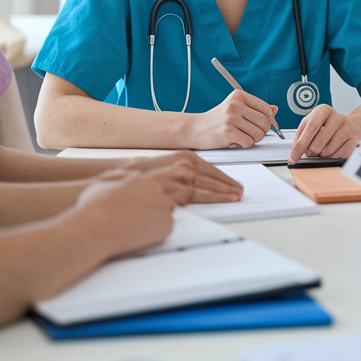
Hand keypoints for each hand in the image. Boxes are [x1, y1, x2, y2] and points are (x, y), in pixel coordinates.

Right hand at [76, 172, 178, 259]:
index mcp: (140, 180)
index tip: (136, 212)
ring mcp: (163, 206)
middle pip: (162, 200)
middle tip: (140, 223)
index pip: (151, 189)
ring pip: (166, 213)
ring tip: (140, 231)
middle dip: (153, 211)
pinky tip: (142, 238)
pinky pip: (167, 229)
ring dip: (157, 222)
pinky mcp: (167, 223)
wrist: (98, 227)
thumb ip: (110, 185)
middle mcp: (155, 189)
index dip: (144, 202)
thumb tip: (113, 187)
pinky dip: (158, 234)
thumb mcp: (98, 188)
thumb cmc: (93, 209)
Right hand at [125, 151, 242, 203]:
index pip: (211, 169)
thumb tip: (194, 180)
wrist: (120, 180)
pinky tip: (222, 203)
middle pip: (213, 178)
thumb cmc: (141, 175)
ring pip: (209, 189)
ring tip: (236, 197)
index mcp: (185, 157)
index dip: (224, 177)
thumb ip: (181, 172)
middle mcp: (186, 167)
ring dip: (224, 194)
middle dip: (228, 186)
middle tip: (240, 191)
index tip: (234, 183)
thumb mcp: (165, 166)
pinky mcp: (177, 195)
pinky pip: (198, 199)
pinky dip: (213, 201)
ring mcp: (182, 181)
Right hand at [189, 90, 276, 149]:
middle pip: (265, 122)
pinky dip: (244, 145)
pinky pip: (249, 143)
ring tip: (241, 136)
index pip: (266, 109)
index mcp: (239, 96)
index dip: (269, 120)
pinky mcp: (227, 131)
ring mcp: (231, 117)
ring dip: (253, 139)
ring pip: (259, 134)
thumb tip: (274, 109)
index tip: (263, 125)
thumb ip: (255, 109)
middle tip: (250, 133)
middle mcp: (235, 104)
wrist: (195, 129)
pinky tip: (234, 140)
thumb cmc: (216, 120)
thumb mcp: (235, 109)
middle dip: (261, 132)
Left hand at [288, 104, 357, 162]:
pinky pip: (339, 155)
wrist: (350, 125)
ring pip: (328, 151)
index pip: (308, 130)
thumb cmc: (327, 126)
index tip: (293, 158)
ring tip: (324, 149)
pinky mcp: (354, 139)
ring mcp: (347, 127)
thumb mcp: (311, 125)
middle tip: (312, 152)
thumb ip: (300, 138)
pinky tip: (333, 150)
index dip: (299, 147)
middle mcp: (336, 117)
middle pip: (317, 144)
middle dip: (311, 152)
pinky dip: (333, 157)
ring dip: (322, 155)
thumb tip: (293, 155)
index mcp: (323, 110)